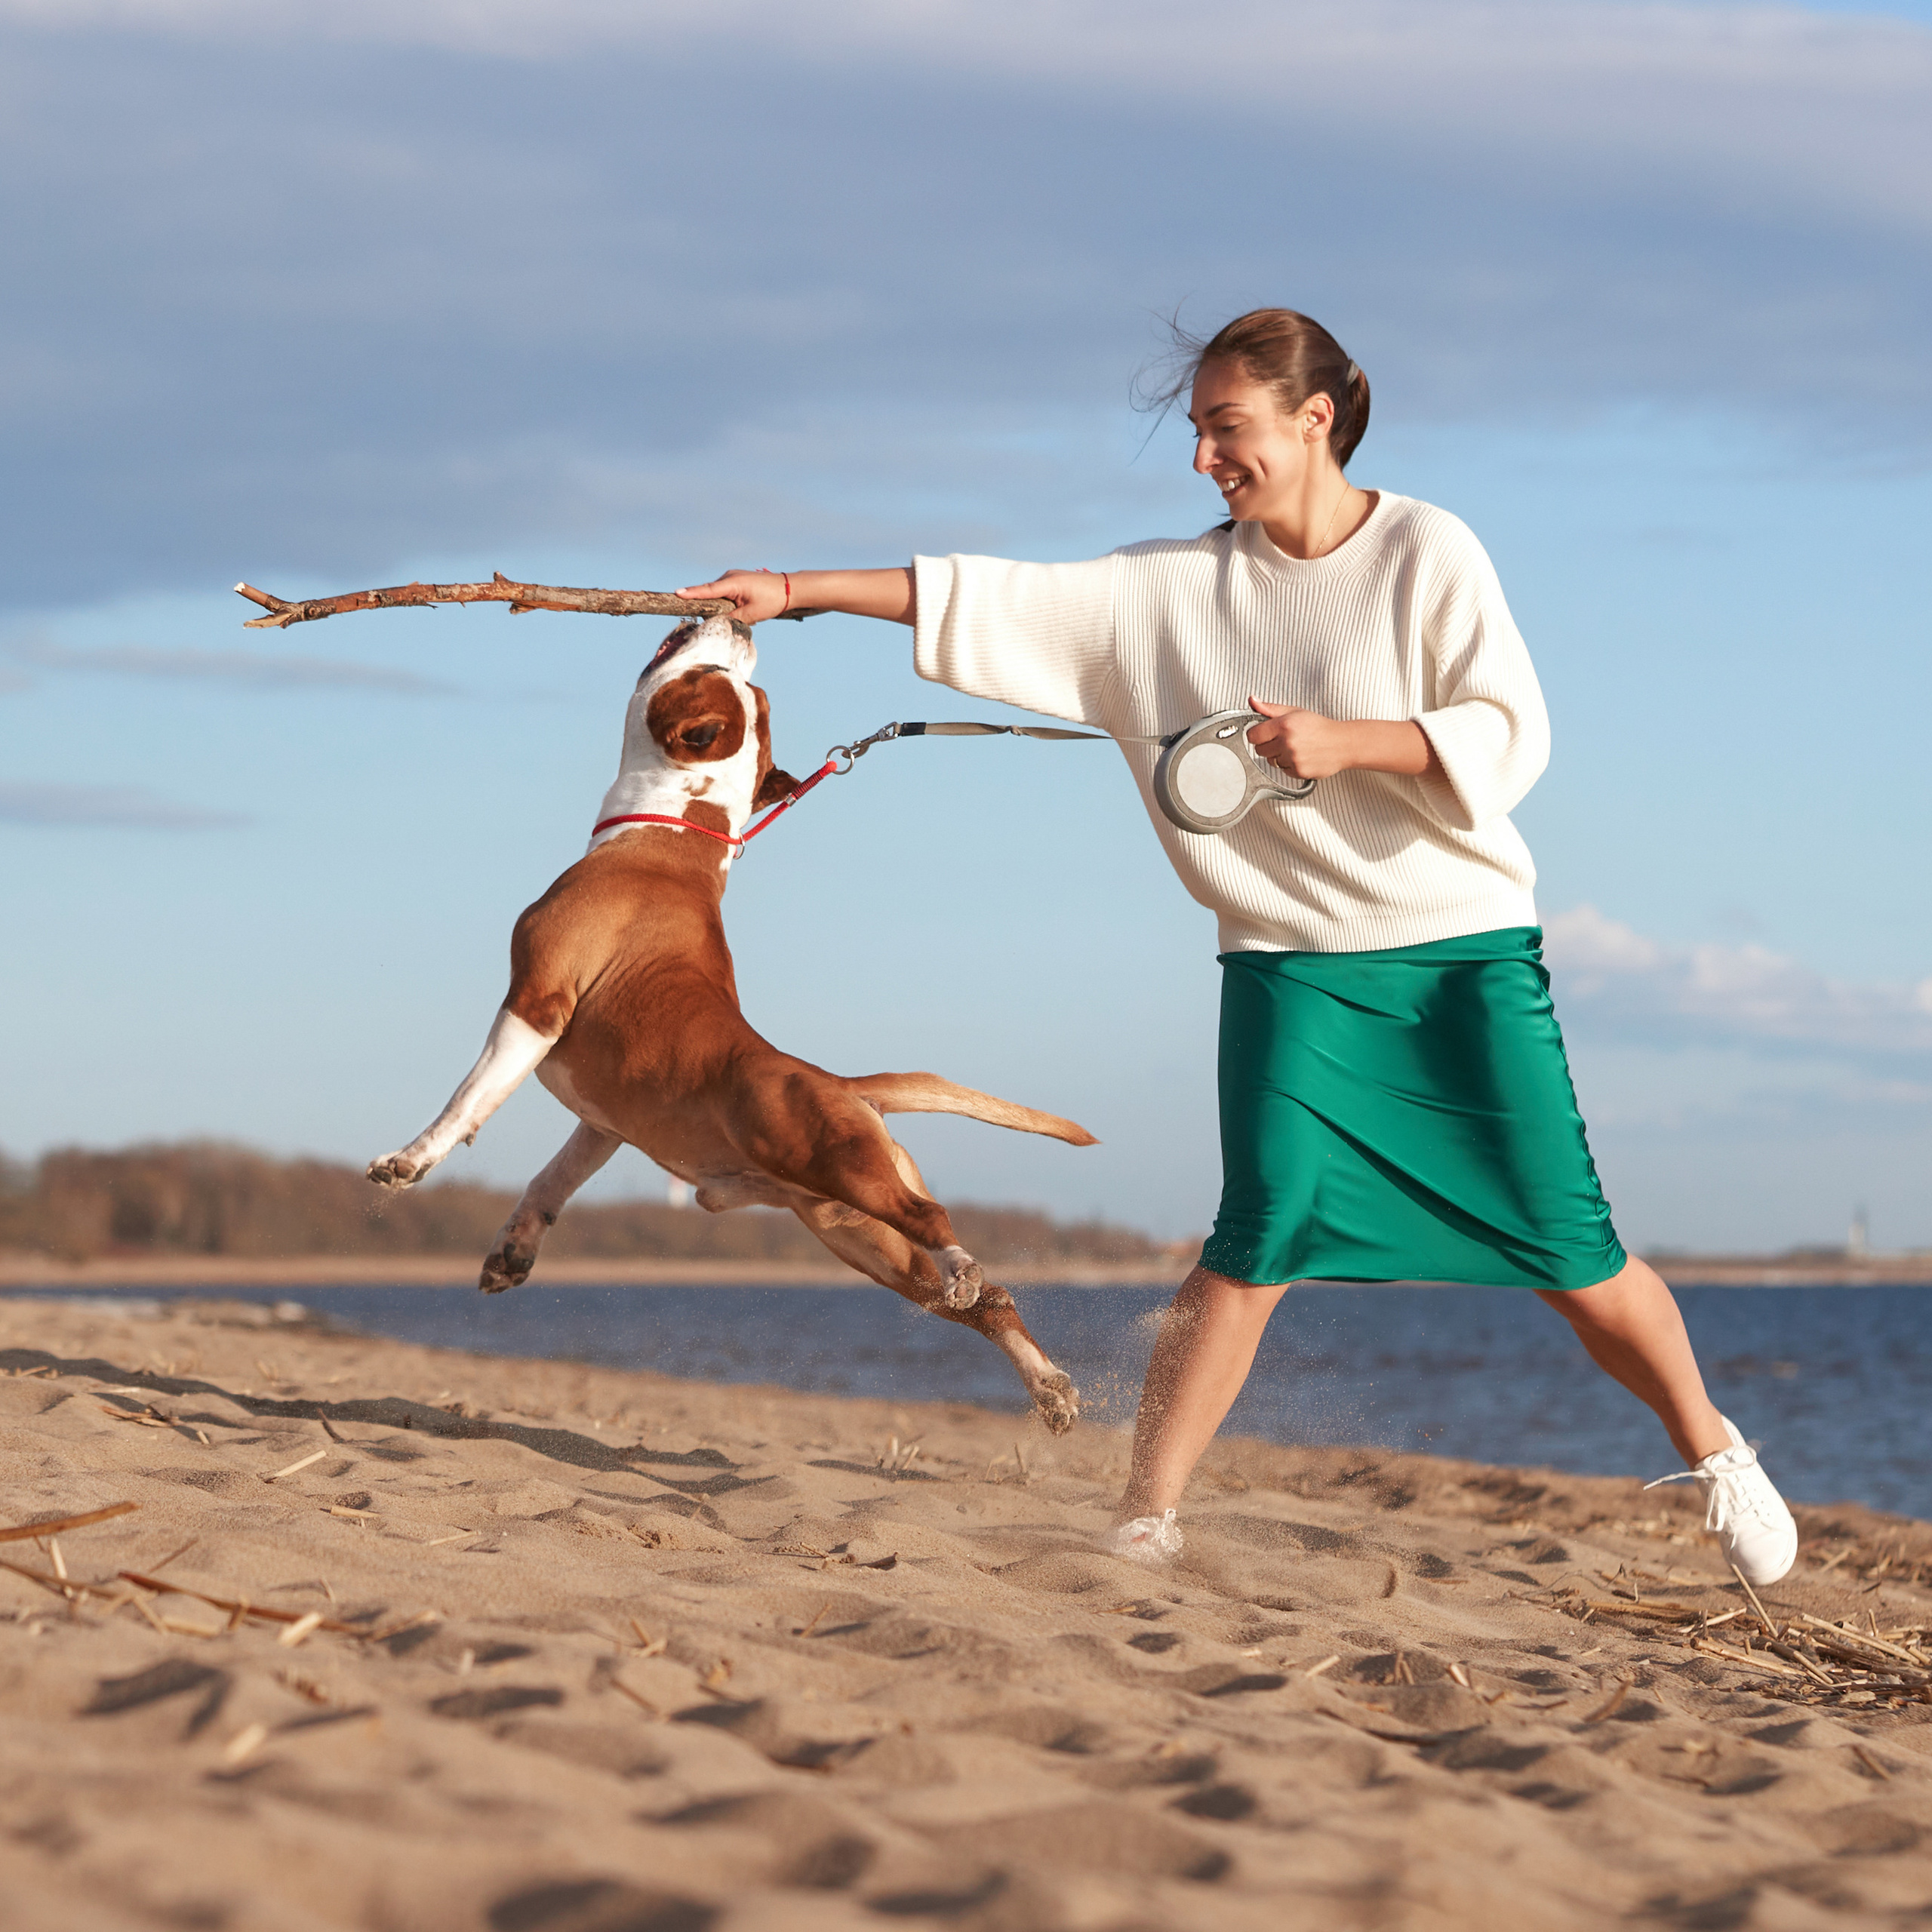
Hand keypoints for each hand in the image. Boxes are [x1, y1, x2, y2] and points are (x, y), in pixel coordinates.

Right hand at [676, 568, 791, 623]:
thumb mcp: (752, 614)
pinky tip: (734, 611)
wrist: (789, 589)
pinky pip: (723, 593)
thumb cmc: (772, 600)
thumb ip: (733, 619)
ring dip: (716, 606)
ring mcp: (732, 578)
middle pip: (708, 593)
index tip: (677, 593)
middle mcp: (729, 577)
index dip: (692, 593)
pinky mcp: (736, 582)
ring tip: (727, 613)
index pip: (708, 590)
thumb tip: (717, 624)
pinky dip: (723, 602)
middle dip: (702, 604)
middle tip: (694, 612)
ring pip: (716, 594)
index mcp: (733, 583)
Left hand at [1245, 697, 1354, 779]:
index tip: (1263, 733)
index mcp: (1284, 725)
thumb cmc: (1319, 727)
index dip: (1257, 734)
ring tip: (1295, 748)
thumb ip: (1270, 708)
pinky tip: (1301, 756)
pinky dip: (1289, 765)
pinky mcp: (1298, 771)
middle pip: (1259, 750)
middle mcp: (1287, 742)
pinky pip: (1283, 770)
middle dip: (1268, 745)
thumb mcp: (1295, 712)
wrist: (1342, 743)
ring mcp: (1292, 758)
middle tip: (1283, 740)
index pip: (1253, 735)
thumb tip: (1252, 700)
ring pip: (1271, 761)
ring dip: (1279, 756)